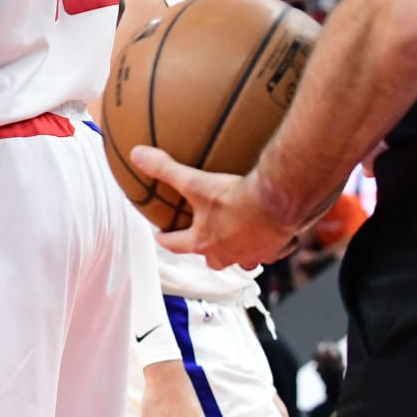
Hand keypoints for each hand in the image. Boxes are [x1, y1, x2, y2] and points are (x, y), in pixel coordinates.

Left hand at [129, 148, 298, 269]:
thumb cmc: (236, 198)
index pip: (176, 245)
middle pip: (212, 260)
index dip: (166, 239)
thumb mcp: (194, 181)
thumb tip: (138, 155)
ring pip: (243, 260)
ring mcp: (253, 254)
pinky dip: (271, 243)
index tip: (161, 236)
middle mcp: (228, 254)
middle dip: (207, 252)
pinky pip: (272, 251)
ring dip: (239, 252)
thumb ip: (164, 169)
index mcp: (204, 241)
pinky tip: (273, 231)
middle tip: (206, 240)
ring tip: (241, 237)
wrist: (277, 203)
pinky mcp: (277, 249)